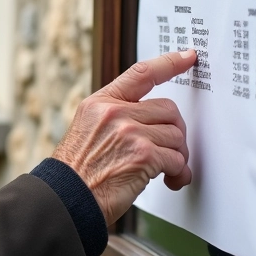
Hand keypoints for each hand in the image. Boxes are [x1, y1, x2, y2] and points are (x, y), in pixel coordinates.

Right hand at [53, 50, 195, 226]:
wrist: (68, 198)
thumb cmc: (77, 173)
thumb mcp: (87, 129)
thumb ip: (116, 117)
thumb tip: (152, 121)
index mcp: (101, 102)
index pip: (141, 73)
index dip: (169, 63)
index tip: (187, 57)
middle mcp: (115, 112)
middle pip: (168, 110)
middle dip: (175, 132)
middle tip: (171, 150)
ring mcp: (129, 132)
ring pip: (176, 136)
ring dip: (177, 156)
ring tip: (167, 171)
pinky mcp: (143, 155)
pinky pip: (176, 159)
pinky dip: (177, 173)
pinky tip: (169, 180)